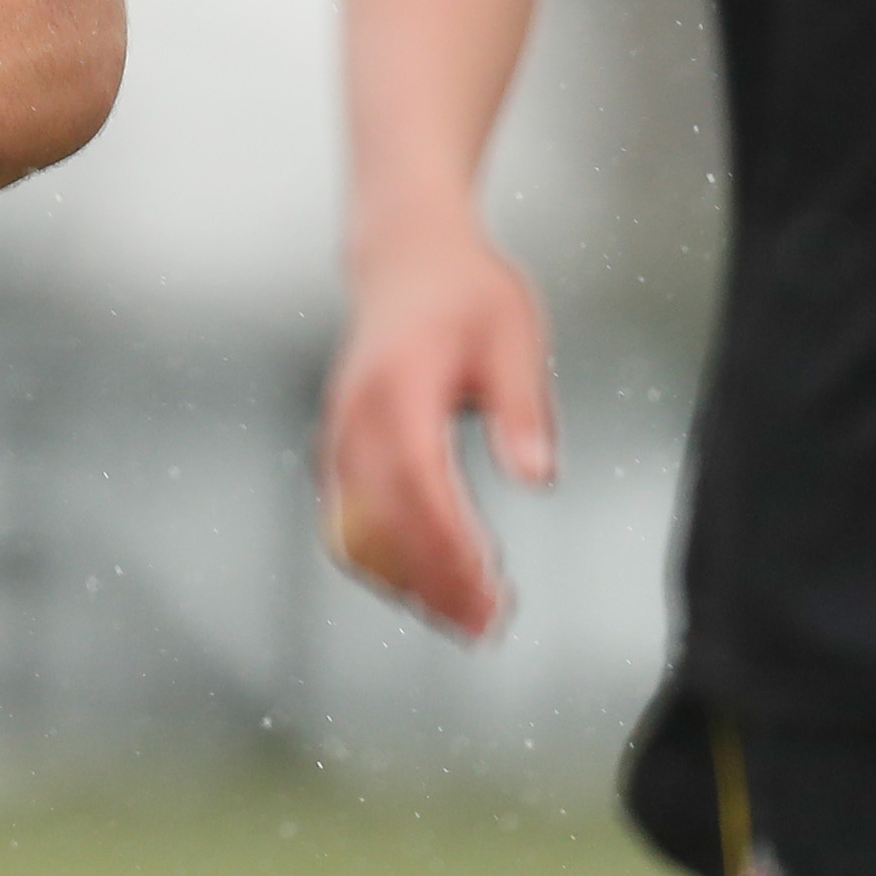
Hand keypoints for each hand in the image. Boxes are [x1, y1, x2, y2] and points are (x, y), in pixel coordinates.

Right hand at [319, 219, 554, 640]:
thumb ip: (522, 407)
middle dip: (433, 582)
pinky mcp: (339, 444)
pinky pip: (344, 517)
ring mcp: (340, 432)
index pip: (421, 485)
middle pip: (383, 522)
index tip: (490, 589)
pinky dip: (378, 558)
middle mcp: (357, 416)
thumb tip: (536, 475)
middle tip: (485, 623)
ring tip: (459, 614)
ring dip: (403, 579)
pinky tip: (418, 580)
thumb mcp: (513, 334)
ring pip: (355, 529)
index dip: (452, 547)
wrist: (404, 252)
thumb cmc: (461, 288)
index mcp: (399, 387)